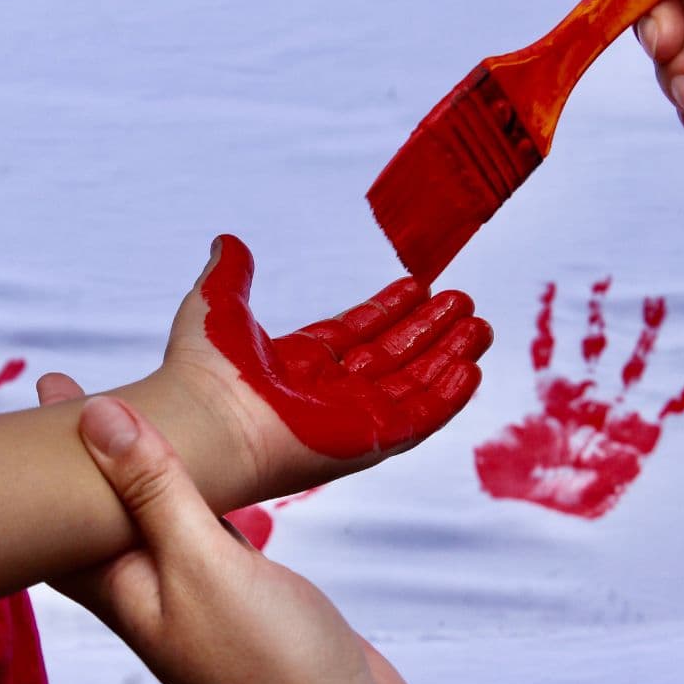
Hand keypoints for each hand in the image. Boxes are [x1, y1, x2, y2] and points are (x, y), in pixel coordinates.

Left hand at [54, 395, 434, 683]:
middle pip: (109, 508)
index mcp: (124, 585)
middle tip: (85, 392)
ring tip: (145, 419)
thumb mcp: (201, 564)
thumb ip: (153, 490)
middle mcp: (154, 588)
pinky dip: (208, 493)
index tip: (44, 390)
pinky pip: (213, 531)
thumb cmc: (267, 669)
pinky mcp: (247, 594)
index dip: (52, 452)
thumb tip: (98, 417)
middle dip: (97, 453)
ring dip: (149, 469)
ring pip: (162, 515)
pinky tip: (221, 476)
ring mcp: (203, 593)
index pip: (67, 510)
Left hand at [152, 234, 491, 505]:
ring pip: (414, 385)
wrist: (205, 422)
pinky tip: (472, 369)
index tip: (418, 286)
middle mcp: (329, 397)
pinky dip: (447, 396)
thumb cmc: (201, 371)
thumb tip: (228, 241)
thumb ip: (230, 275)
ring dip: (448, 356)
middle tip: (463, 302)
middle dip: (430, 330)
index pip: (357, 333)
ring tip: (481, 327)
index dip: (388, 310)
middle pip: (394, 358)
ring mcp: (352, 422)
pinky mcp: (370, 442)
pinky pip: (419, 419)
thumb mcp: (217, 306)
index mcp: (298, 367)